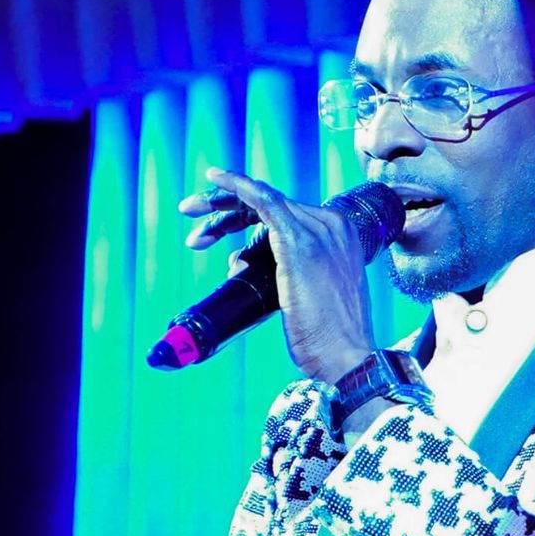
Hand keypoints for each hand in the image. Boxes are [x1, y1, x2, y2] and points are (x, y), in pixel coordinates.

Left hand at [178, 167, 375, 383]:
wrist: (345, 356)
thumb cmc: (325, 338)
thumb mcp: (305, 296)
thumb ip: (277, 272)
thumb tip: (237, 263)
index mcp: (338, 236)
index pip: (284, 212)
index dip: (243, 216)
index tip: (214, 230)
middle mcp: (331, 225)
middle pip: (270, 203)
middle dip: (226, 205)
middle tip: (190, 211)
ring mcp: (317, 230)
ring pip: (260, 200)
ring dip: (220, 205)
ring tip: (189, 214)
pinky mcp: (299, 240)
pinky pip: (263, 200)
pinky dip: (237, 186)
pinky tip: (216, 178)